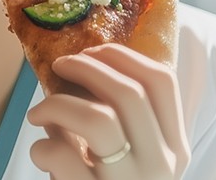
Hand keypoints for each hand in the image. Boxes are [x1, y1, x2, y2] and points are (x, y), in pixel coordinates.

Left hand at [27, 44, 189, 179]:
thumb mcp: (129, 159)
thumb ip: (119, 120)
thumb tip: (78, 66)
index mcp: (175, 148)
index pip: (163, 83)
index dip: (124, 57)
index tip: (94, 50)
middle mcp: (161, 166)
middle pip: (130, 93)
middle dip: (87, 67)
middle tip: (59, 64)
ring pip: (100, 120)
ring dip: (59, 103)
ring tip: (39, 112)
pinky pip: (65, 159)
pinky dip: (44, 146)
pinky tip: (41, 149)